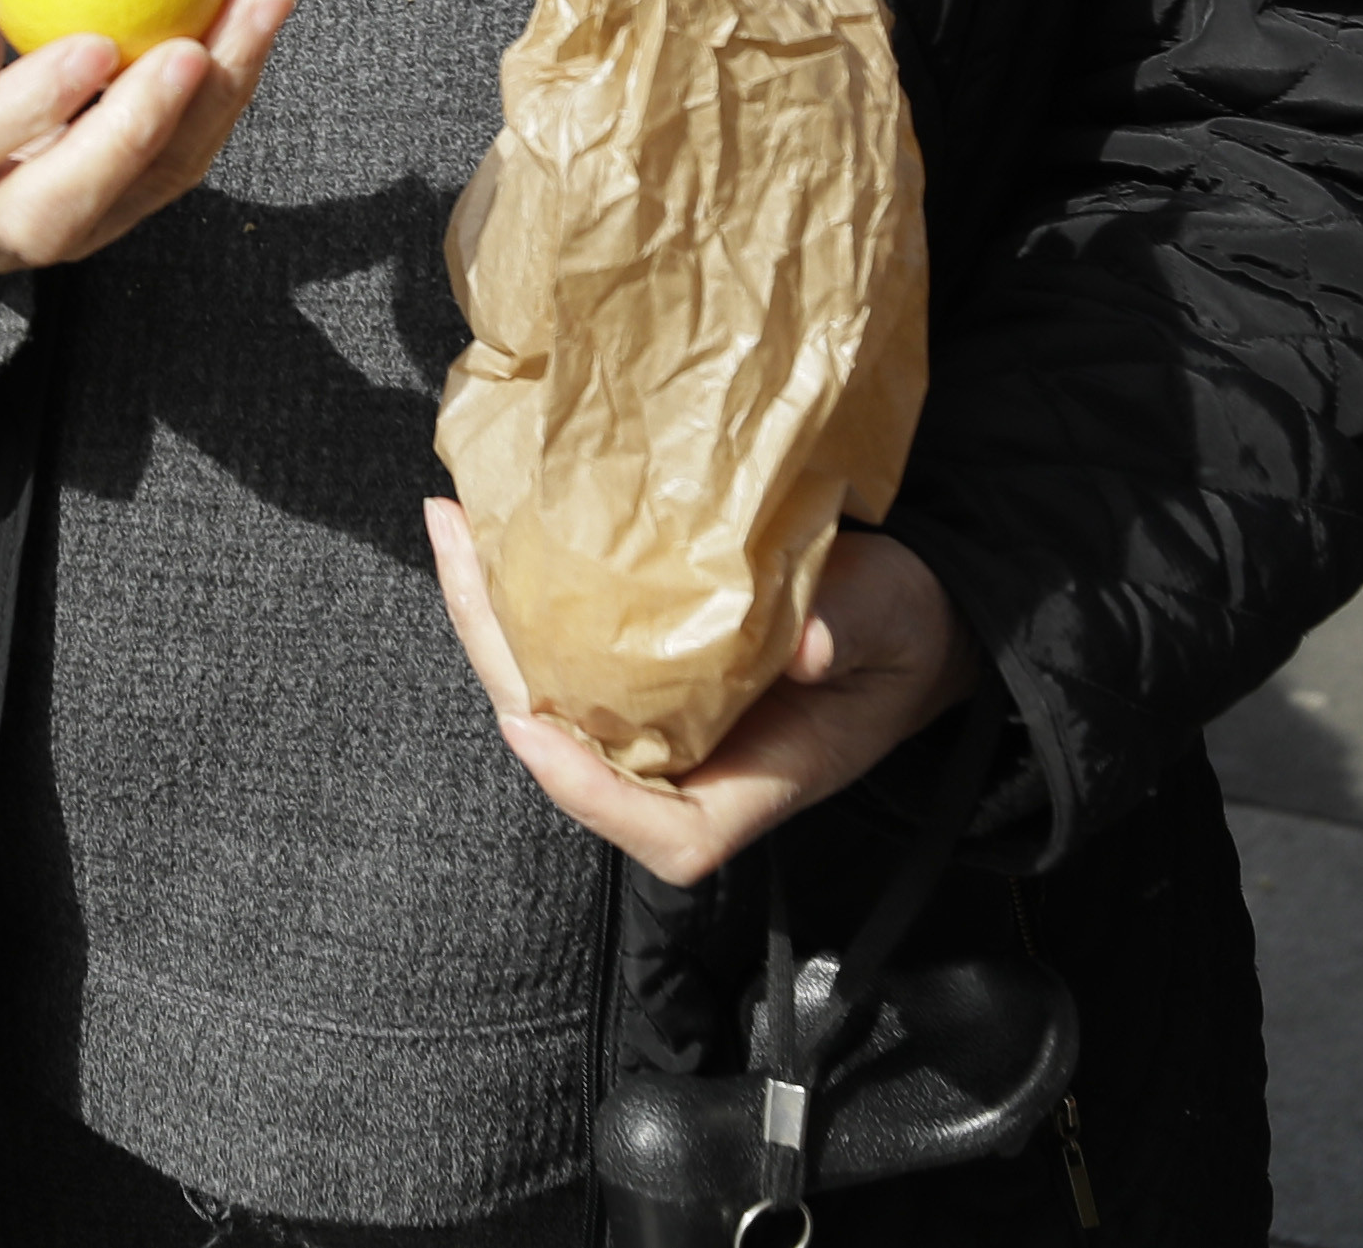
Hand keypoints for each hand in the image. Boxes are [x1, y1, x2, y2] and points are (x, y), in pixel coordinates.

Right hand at [0, 0, 291, 274]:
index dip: (23, 107)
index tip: (92, 44)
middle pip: (52, 211)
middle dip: (135, 133)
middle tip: (196, 49)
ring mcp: (33, 237)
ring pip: (130, 198)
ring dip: (209, 110)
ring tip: (257, 11)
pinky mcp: (94, 226)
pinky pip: (164, 176)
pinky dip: (215, 105)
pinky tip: (248, 30)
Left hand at [426, 501, 979, 885]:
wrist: (907, 611)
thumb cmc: (907, 630)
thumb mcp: (898, 622)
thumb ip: (855, 630)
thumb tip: (805, 641)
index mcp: (762, 780)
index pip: (672, 838)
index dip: (594, 798)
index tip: (534, 729)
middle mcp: (694, 762)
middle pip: (572, 753)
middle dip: (501, 661)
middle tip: (461, 555)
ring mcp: (659, 718)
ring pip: (549, 696)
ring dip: (492, 618)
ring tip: (455, 525)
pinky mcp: (639, 670)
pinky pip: (562, 654)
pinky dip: (519, 599)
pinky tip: (490, 529)